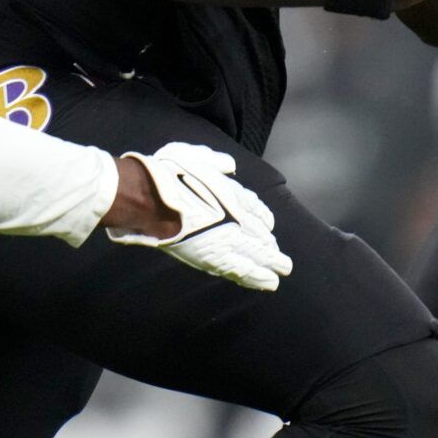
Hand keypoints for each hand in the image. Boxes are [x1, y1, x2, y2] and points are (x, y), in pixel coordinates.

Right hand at [105, 143, 292, 291]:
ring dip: (271, 262)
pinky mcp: (218, 258)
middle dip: (267, 242)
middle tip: (278, 252)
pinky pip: (243, 270)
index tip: (269, 223)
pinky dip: (257, 277)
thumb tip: (229, 166)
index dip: (261, 215)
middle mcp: (235, 215)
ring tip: (283, 269)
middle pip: (257, 231)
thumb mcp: (193, 154)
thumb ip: (214, 161)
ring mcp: (229, 238)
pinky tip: (270, 283)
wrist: (154, 199)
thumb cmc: (167, 175)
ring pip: (256, 252)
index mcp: (229, 191)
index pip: (252, 206)